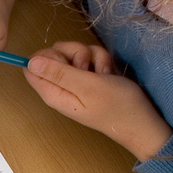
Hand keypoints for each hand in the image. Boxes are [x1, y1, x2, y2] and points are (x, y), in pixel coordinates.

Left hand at [24, 43, 172, 158]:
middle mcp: (61, 87)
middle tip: (87, 68)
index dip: (48, 56)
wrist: (142, 120)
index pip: (31, 66)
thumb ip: (58, 73)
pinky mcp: (90, 77)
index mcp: (53, 93)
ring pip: (73, 53)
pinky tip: (108, 73)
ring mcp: (76, 81)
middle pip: (53, 54)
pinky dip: (100, 60)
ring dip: (91, 57)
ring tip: (102, 74)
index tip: (67, 61)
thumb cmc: (117, 106)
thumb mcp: (86, 86)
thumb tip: (30, 62)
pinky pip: (88, 57)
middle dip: (73, 52)